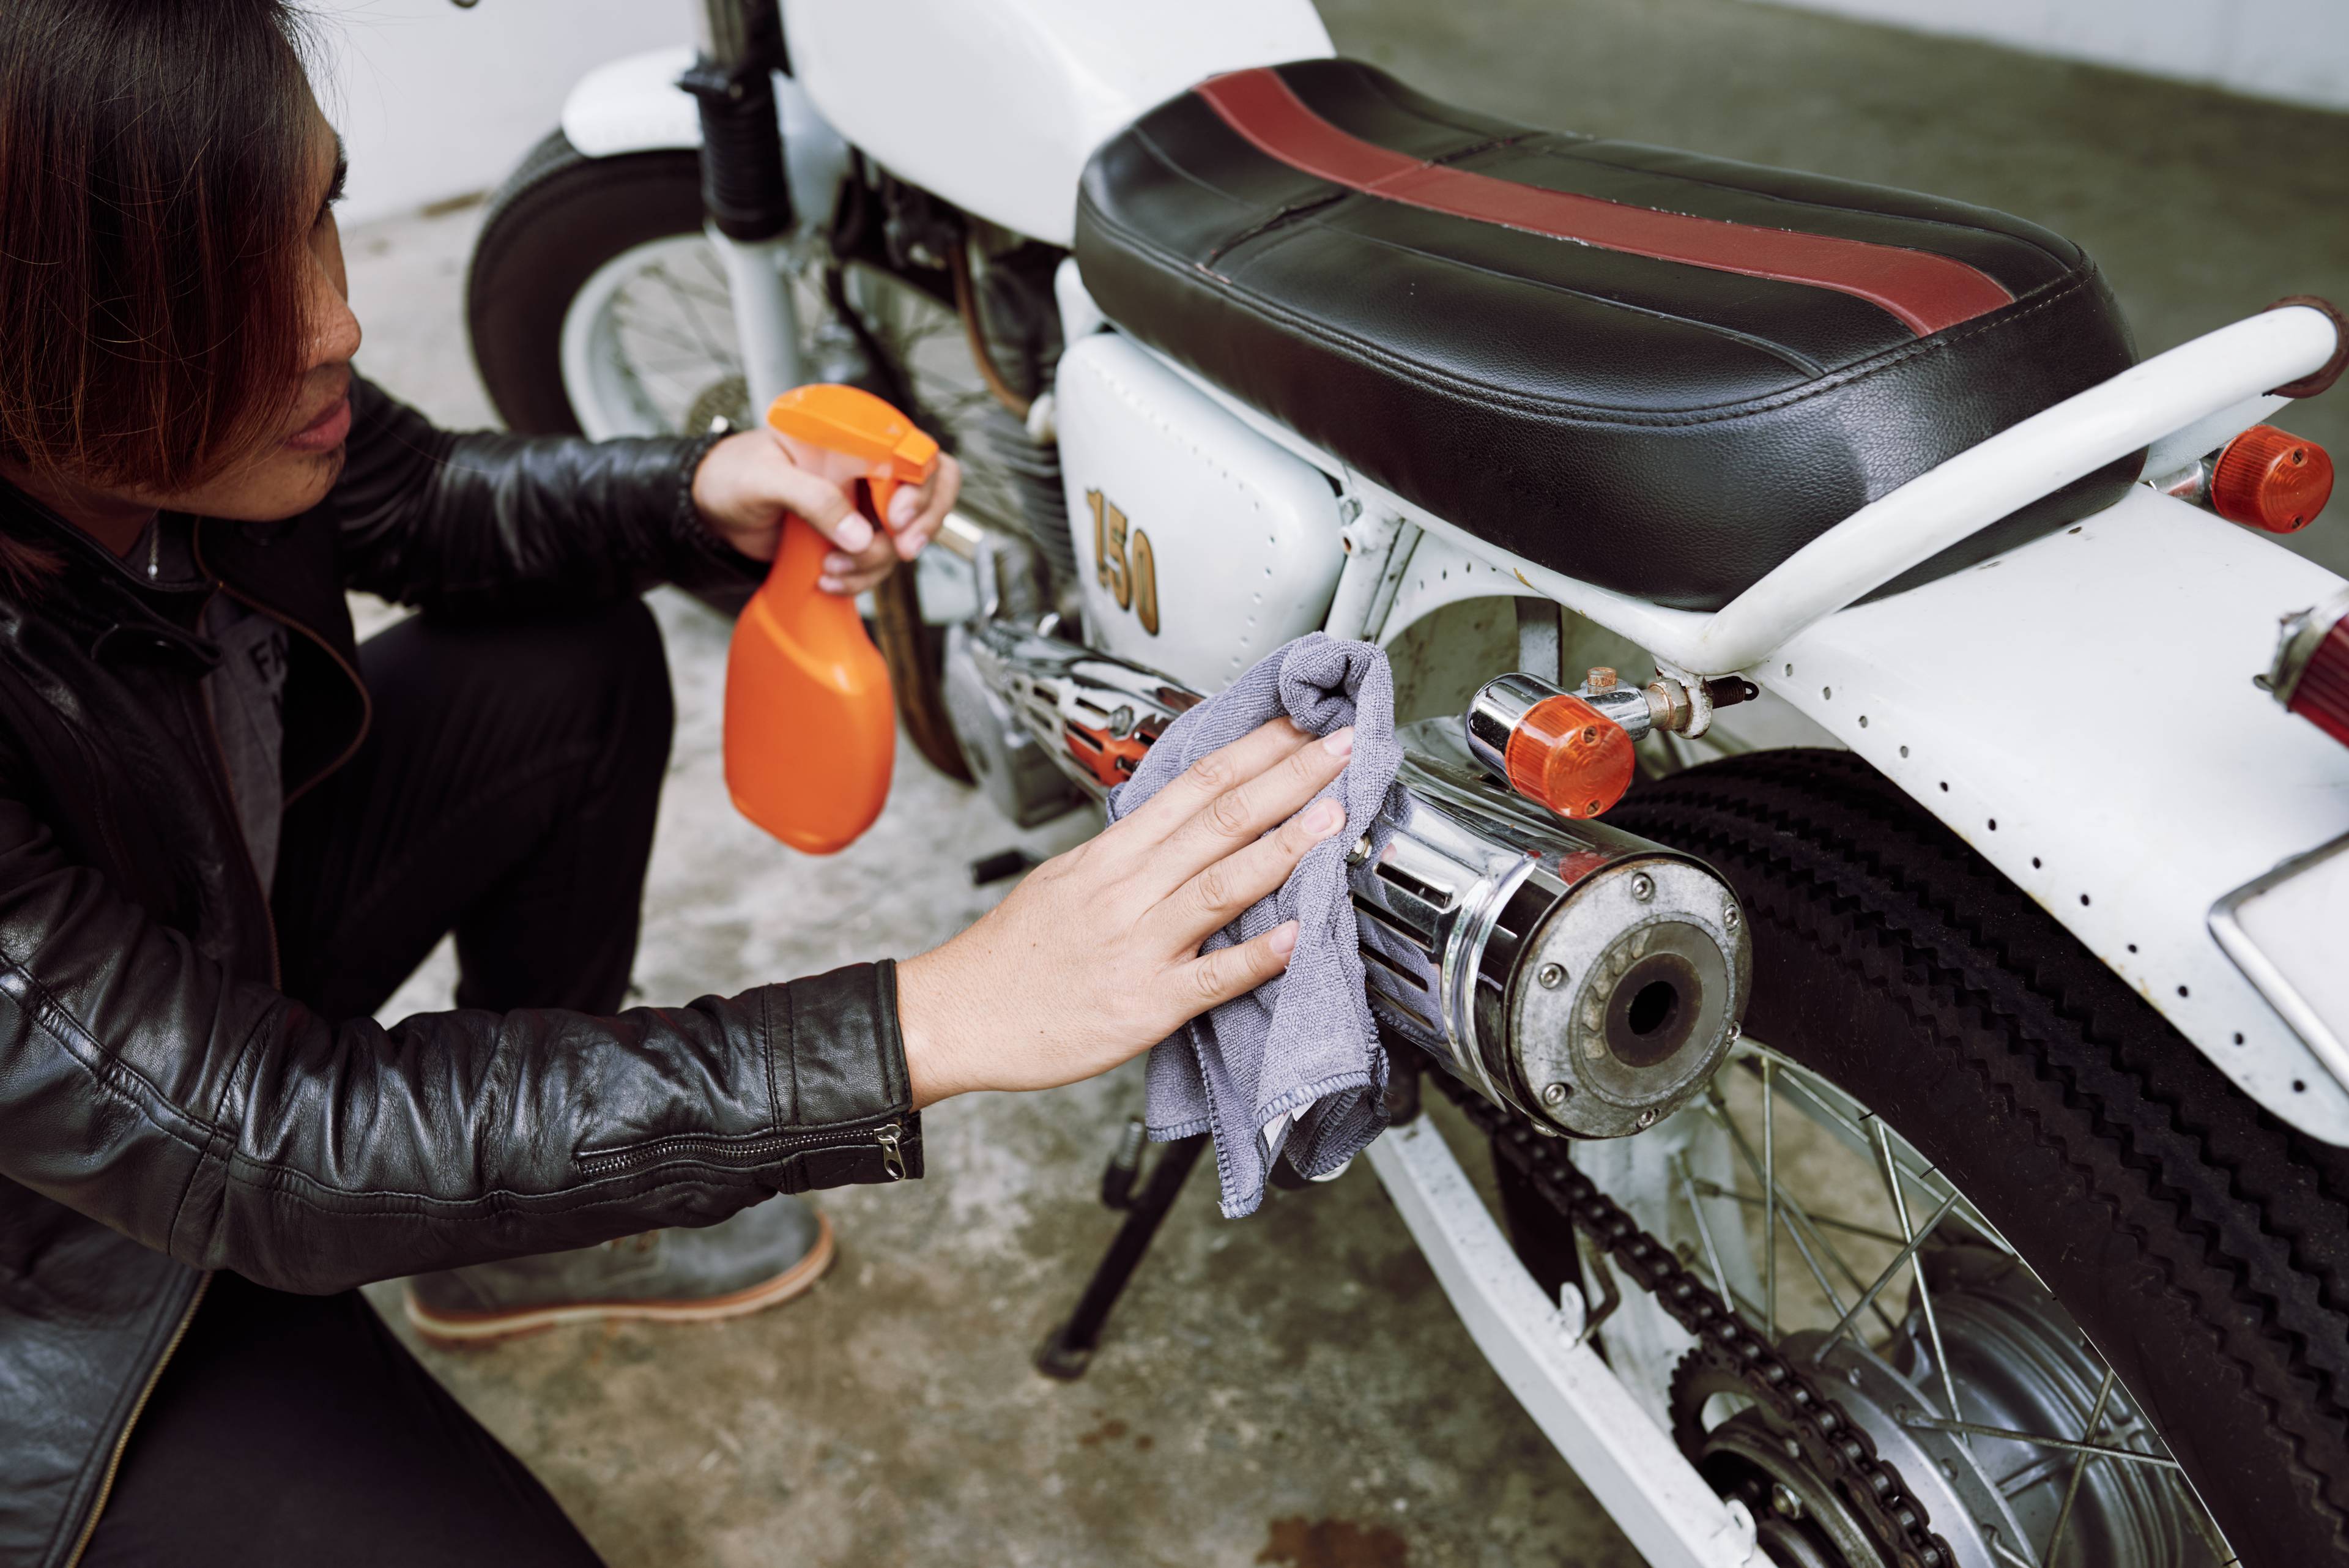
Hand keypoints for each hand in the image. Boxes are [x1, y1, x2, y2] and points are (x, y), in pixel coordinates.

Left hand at [690, 426, 962, 595]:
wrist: (713, 511)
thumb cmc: (734, 475)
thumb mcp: (766, 479)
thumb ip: (812, 499)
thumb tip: (859, 535)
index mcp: (852, 439)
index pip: (912, 453)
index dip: (919, 487)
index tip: (897, 519)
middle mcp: (866, 470)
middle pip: (930, 492)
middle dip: (921, 526)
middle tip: (901, 550)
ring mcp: (863, 507)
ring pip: (903, 538)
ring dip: (874, 562)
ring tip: (831, 568)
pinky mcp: (852, 540)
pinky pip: (878, 564)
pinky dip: (859, 579)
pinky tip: (828, 580)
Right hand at [894, 719, 1357, 1108]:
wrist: (956, 1016)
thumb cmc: (1011, 957)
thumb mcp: (1064, 879)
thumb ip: (1126, 854)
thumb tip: (1180, 826)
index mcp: (1109, 856)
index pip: (1194, 785)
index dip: (1255, 749)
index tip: (1301, 723)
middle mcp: (1126, 891)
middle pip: (1219, 819)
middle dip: (1288, 777)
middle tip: (1341, 746)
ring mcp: (1139, 947)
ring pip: (1220, 885)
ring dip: (1284, 846)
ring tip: (1333, 817)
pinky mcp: (1145, 1005)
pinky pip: (1211, 977)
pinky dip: (1255, 955)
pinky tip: (1295, 937)